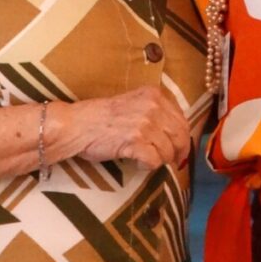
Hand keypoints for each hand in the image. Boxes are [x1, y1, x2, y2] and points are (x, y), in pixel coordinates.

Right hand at [60, 86, 190, 168]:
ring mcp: (145, 124)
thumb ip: (155, 112)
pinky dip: (148, 166)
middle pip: (180, 136)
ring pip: (168, 151)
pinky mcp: (136, 141)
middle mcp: (153, 106)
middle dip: (177, 152)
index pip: (182, 120)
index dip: (183, 138)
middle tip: (171, 161)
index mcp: (154, 94)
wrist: (77, 125)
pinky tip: (138, 163)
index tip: (179, 149)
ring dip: (159, 160)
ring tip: (145, 159)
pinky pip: (154, 161)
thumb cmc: (102, 117)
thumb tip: (177, 134)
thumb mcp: (134, 103)